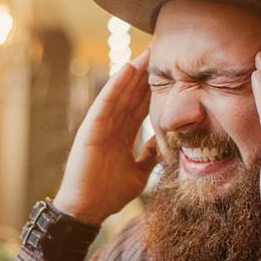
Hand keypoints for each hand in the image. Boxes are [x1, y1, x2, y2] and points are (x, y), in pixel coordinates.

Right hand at [54, 50, 157, 225]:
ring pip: (120, 93)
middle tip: (162, 49)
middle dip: (146, 73)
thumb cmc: (108, 195)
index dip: (155, 89)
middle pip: (131, 94)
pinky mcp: (90, 129)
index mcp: (122, 136)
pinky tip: (127, 69)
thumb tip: (167, 143)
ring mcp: (100, 126)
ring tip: (148, 50)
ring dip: (134, 72)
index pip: (141, 106)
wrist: (88, 210)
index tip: (172, 71)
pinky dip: (115, 86)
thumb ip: (149, 156)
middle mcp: (111, 127)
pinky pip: (105, 103)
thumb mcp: (139, 173)